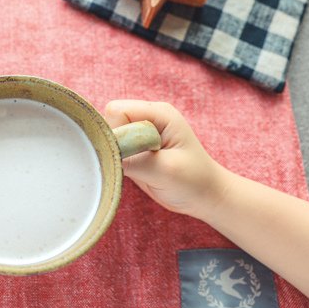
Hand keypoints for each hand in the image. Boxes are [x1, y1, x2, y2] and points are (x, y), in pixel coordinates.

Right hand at [104, 100, 229, 218]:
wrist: (206, 196)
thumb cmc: (194, 181)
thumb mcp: (164, 171)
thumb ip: (133, 160)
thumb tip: (102, 155)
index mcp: (159, 113)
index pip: (116, 111)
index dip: (114, 132)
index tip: (127, 155)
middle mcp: (148, 118)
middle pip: (109, 121)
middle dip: (113, 144)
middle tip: (134, 165)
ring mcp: (141, 132)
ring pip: (108, 136)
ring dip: (114, 154)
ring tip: (137, 170)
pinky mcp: (136, 147)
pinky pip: (113, 148)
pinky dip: (116, 161)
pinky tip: (133, 172)